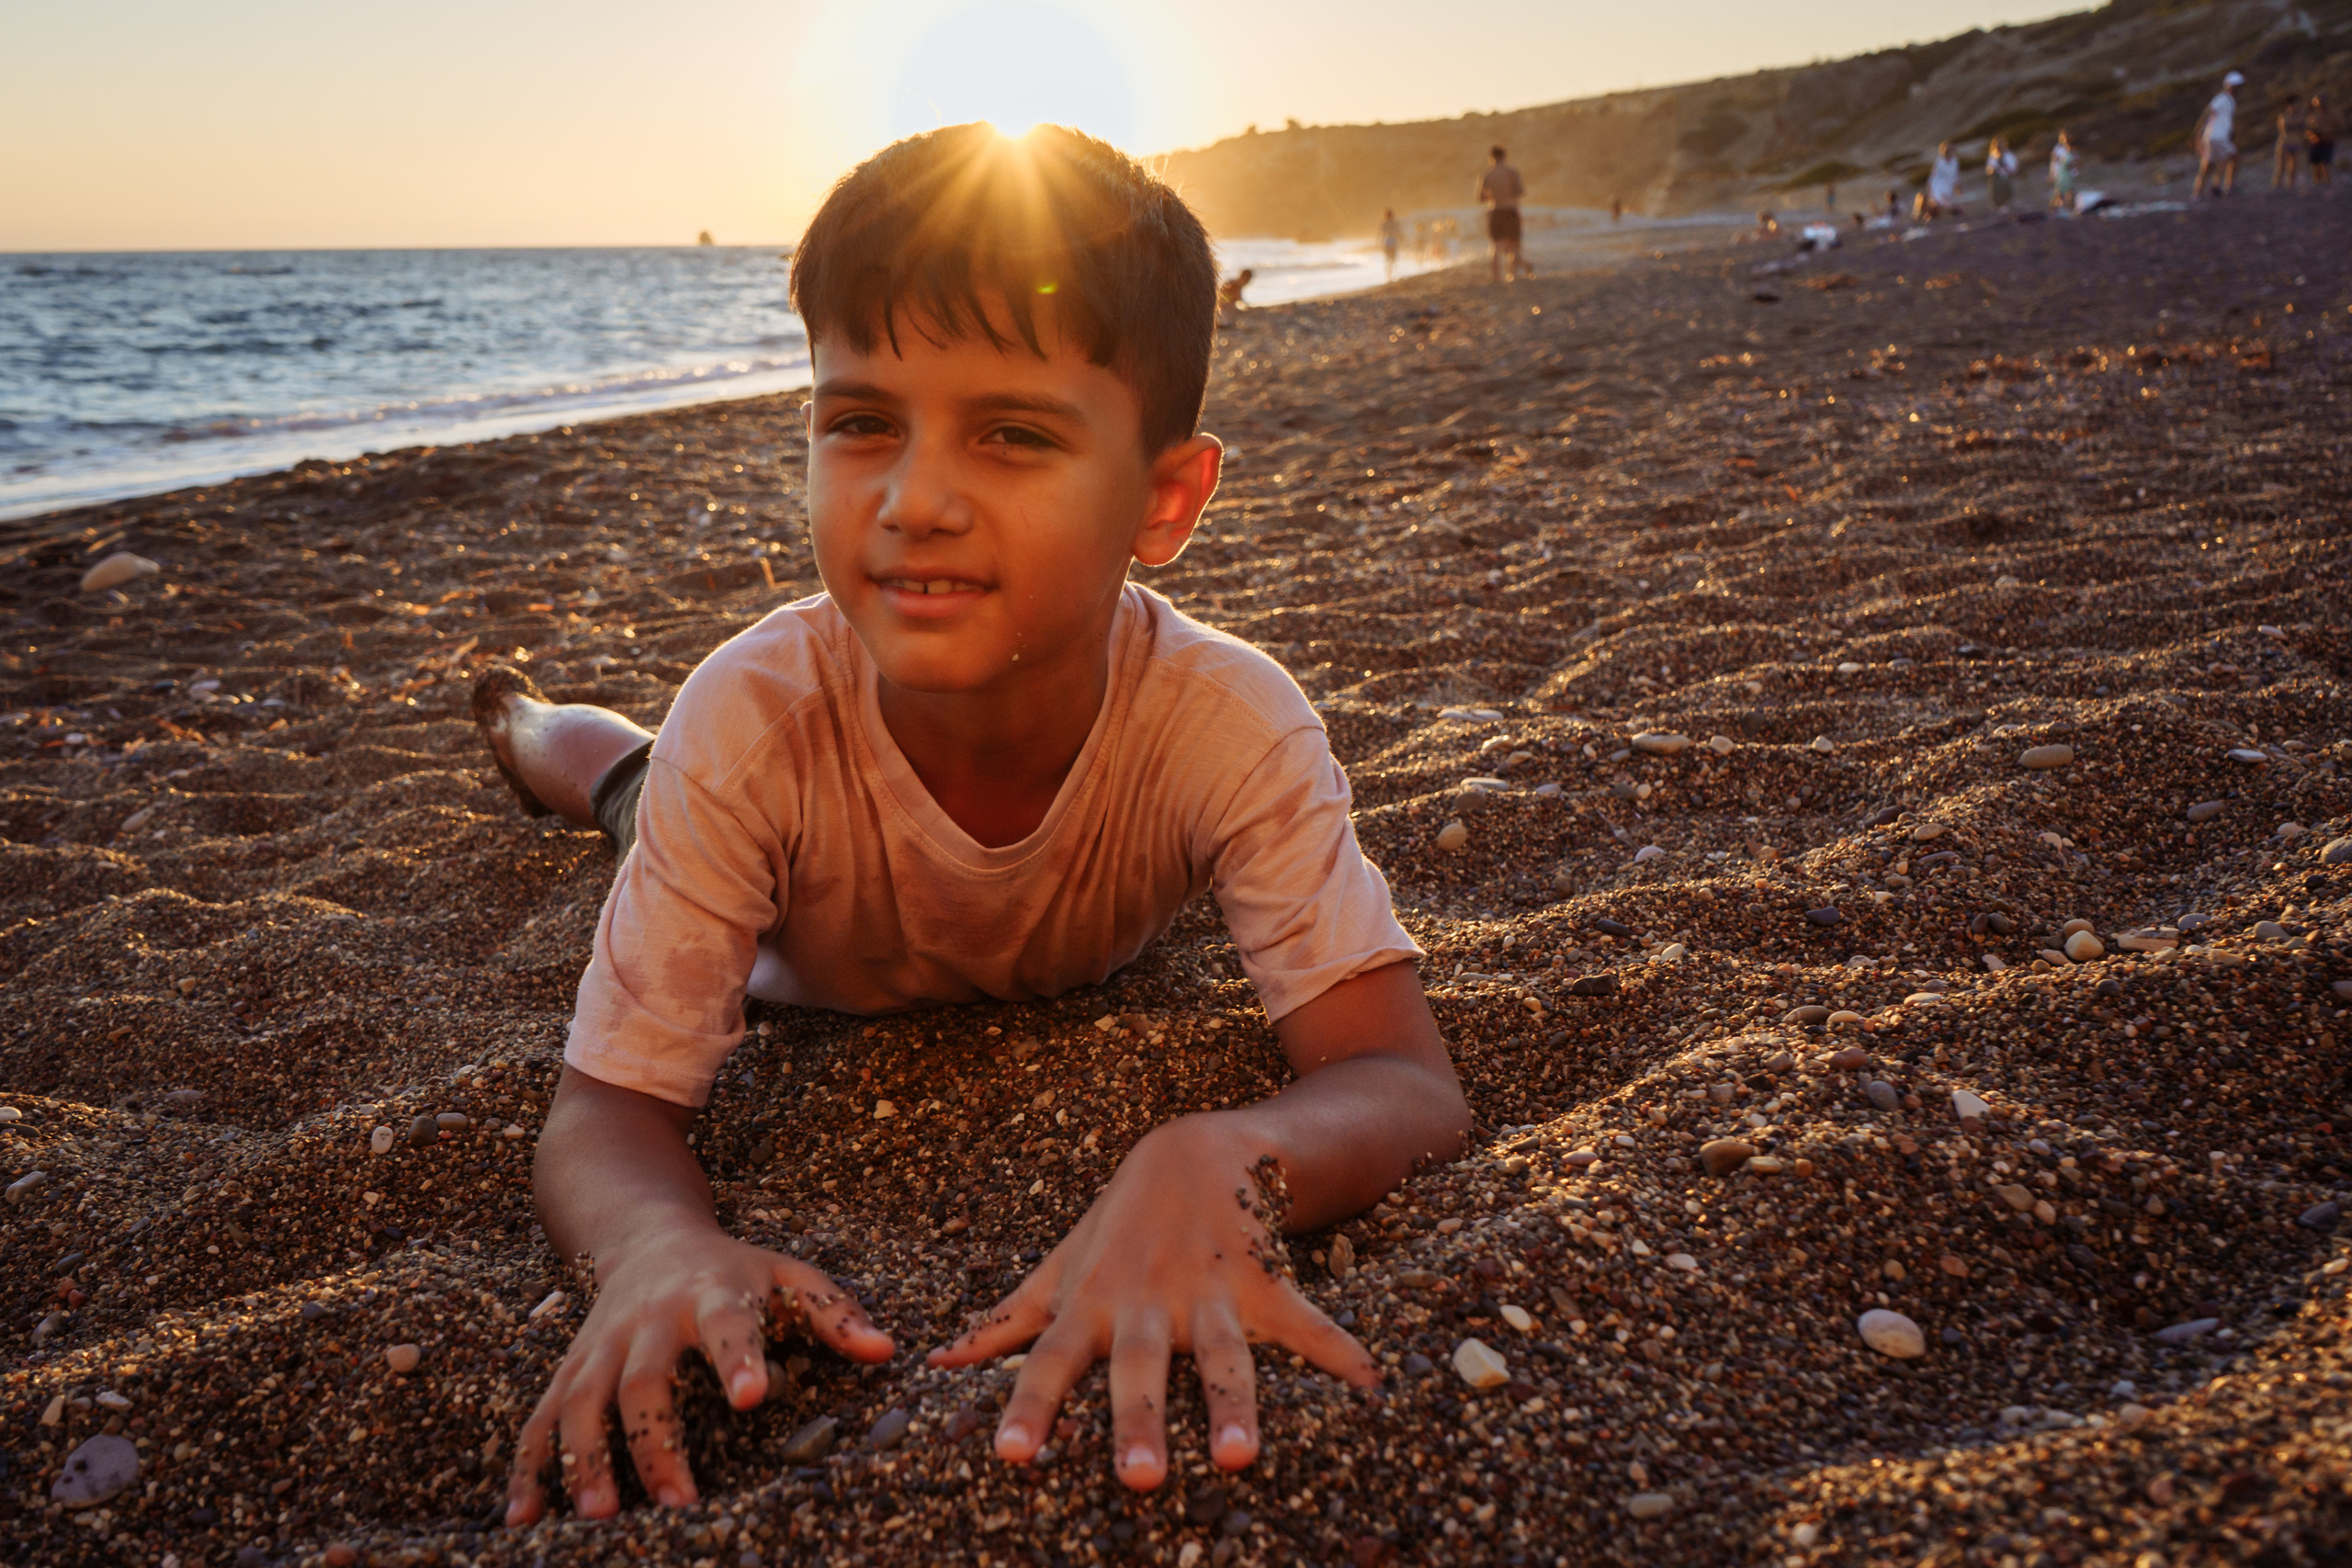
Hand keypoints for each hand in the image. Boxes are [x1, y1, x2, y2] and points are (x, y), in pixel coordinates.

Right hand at [505, 1226, 892, 1523]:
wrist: (647, 1235)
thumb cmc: (735, 1270)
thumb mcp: (789, 1275)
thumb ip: (836, 1313)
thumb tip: (888, 1351)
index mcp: (711, 1293)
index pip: (728, 1324)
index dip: (739, 1357)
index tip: (754, 1396)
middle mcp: (647, 1320)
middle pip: (644, 1379)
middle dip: (656, 1440)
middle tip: (678, 1501)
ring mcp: (600, 1345)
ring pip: (581, 1402)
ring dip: (584, 1459)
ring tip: (600, 1517)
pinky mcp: (569, 1369)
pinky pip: (540, 1419)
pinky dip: (528, 1467)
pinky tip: (523, 1518)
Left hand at [926, 1115, 1376, 1490]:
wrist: (1197, 1149)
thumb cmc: (1118, 1224)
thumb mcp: (1059, 1266)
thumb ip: (1005, 1320)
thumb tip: (937, 1367)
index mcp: (1093, 1305)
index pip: (1051, 1360)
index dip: (1031, 1405)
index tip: (1011, 1455)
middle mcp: (1148, 1303)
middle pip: (1141, 1369)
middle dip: (1140, 1421)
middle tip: (1139, 1480)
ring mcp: (1209, 1293)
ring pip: (1221, 1356)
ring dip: (1232, 1405)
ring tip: (1237, 1458)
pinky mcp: (1265, 1282)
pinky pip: (1304, 1323)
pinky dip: (1339, 1353)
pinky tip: (1373, 1390)